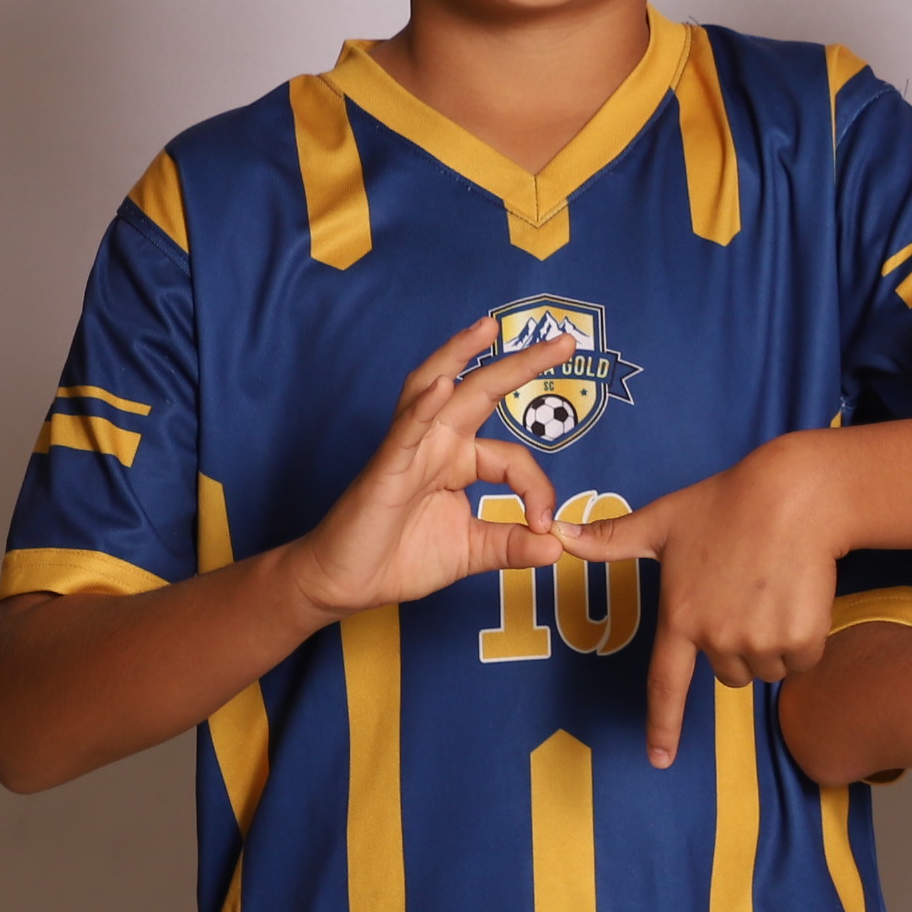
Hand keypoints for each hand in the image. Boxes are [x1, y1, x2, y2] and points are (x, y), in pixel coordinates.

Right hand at [280, 317, 577, 619]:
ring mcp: (409, 451)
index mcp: (460, 461)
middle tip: (566, 340)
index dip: (538, 489)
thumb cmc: (399, 558)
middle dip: (522, 363)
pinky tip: (443, 385)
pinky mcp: (384, 469)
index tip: (546, 526)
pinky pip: (405, 432)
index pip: (513, 457)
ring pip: (435, 390)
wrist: (345, 583)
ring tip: (488, 327)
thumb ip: (512, 545)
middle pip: (481, 391)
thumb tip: (558, 546)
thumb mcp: (470, 552)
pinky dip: (423, 407)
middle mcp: (437, 445)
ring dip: (460, 355)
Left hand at [561, 430, 876, 769]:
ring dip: (774, 642)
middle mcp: (715, 638)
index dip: (662, 726)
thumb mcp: (663, 520)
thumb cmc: (727, 503)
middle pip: (730, 672)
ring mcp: (758, 640)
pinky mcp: (798, 638)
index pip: (665, 685)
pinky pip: (802, 660)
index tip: (659, 759)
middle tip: (747, 594)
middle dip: (740, 645)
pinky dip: (806, 636)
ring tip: (773, 590)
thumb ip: (611, 540)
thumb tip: (559, 534)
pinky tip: (800, 594)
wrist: (796, 495)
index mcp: (679, 617)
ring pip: (768, 668)